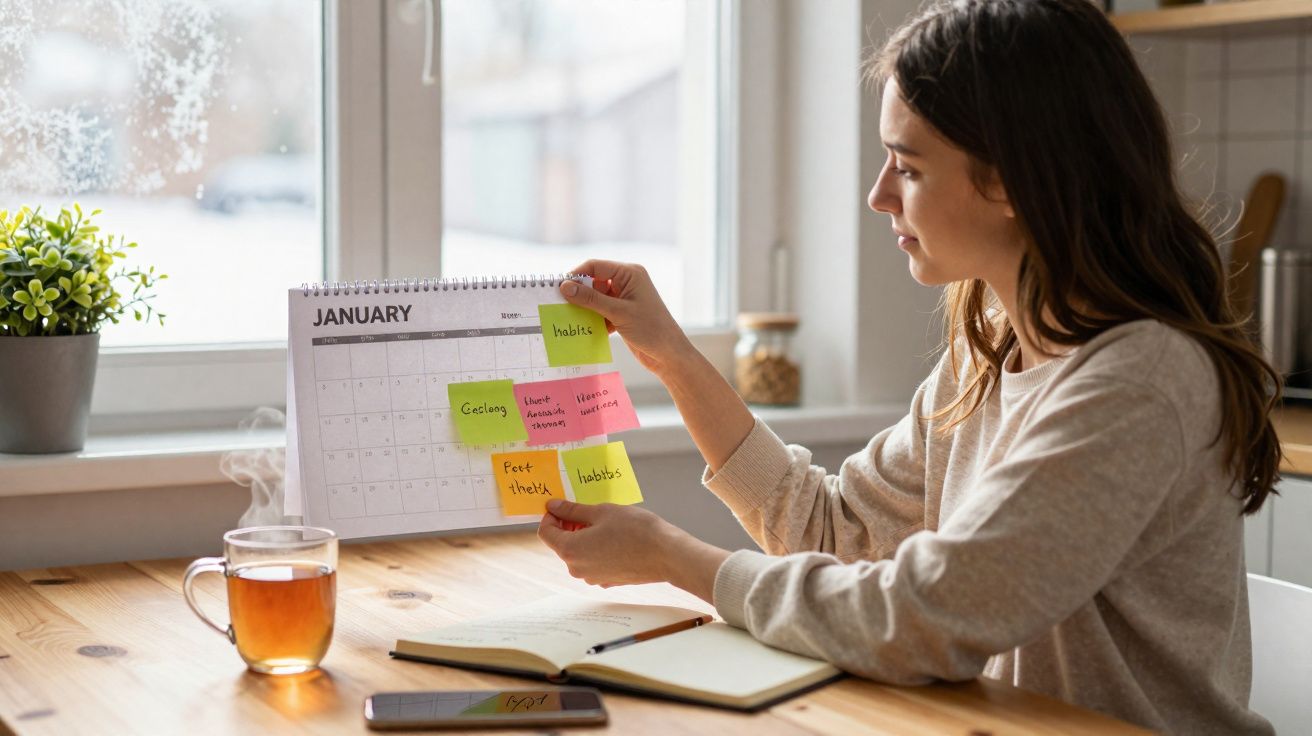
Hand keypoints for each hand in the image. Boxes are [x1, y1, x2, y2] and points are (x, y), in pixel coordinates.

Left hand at [537, 499, 730, 601]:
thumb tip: (553, 506)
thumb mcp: (601, 511)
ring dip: (584, 537)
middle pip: (561, 543)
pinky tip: (615, 538)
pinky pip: (593, 562)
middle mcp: (576, 568)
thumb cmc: (636, 530)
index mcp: (570, 550)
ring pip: (578, 553)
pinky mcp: (607, 580)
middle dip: (569, 526)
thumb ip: (573, 510)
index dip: (551, 515)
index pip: (546, 532)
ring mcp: (592, 577)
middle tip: (588, 510)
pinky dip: (597, 549)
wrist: (666, 555)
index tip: (563, 505)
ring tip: (605, 523)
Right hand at [560, 260, 692, 376]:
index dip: (576, 275)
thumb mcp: (618, 312)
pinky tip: (585, 329)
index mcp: (630, 273)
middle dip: (579, 293)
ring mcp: (625, 298)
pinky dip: (593, 318)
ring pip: (596, 297)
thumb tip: (565, 286)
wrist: (668, 355)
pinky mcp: (622, 313)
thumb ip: (590, 298)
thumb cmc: (650, 330)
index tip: (558, 288)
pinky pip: (601, 310)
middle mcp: (627, 281)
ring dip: (585, 308)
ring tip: (570, 319)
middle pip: (594, 281)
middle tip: (560, 305)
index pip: (595, 266)